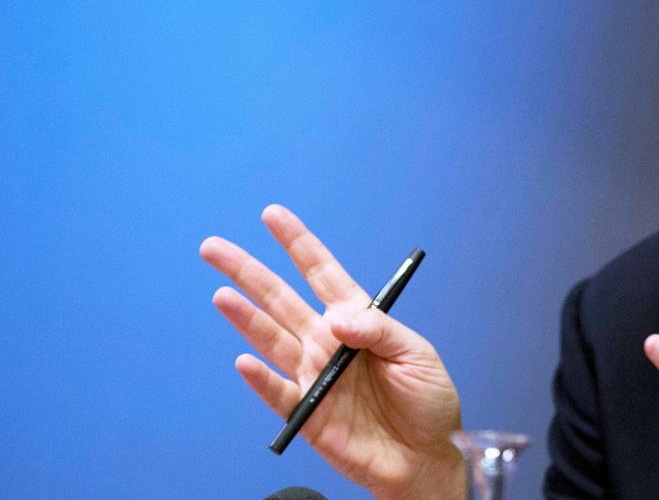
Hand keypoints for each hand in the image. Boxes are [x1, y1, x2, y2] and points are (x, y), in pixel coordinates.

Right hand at [200, 205, 464, 499]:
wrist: (426, 457)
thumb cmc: (428, 402)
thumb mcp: (416, 355)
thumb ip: (378, 330)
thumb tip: (336, 317)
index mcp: (357, 320)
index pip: (322, 273)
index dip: (298, 244)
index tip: (273, 215)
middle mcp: (328, 342)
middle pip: (281, 299)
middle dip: (249, 272)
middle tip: (214, 247)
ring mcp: (314, 376)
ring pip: (270, 339)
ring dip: (245, 317)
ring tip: (222, 294)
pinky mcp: (308, 414)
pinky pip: (278, 393)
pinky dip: (260, 379)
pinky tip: (244, 361)